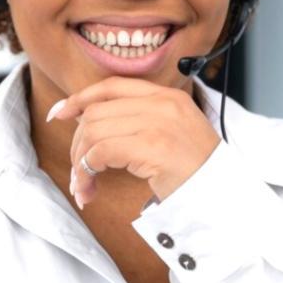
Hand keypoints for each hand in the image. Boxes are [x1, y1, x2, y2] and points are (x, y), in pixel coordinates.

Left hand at [46, 77, 219, 207]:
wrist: (223, 197)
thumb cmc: (195, 173)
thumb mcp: (170, 134)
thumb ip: (139, 121)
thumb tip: (88, 122)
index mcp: (168, 96)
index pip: (112, 86)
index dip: (80, 98)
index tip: (58, 114)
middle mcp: (162, 103)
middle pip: (96, 113)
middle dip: (77, 145)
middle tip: (77, 173)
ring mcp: (158, 123)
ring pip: (92, 134)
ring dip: (79, 164)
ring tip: (82, 187)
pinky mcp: (152, 147)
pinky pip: (100, 153)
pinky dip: (86, 173)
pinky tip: (90, 189)